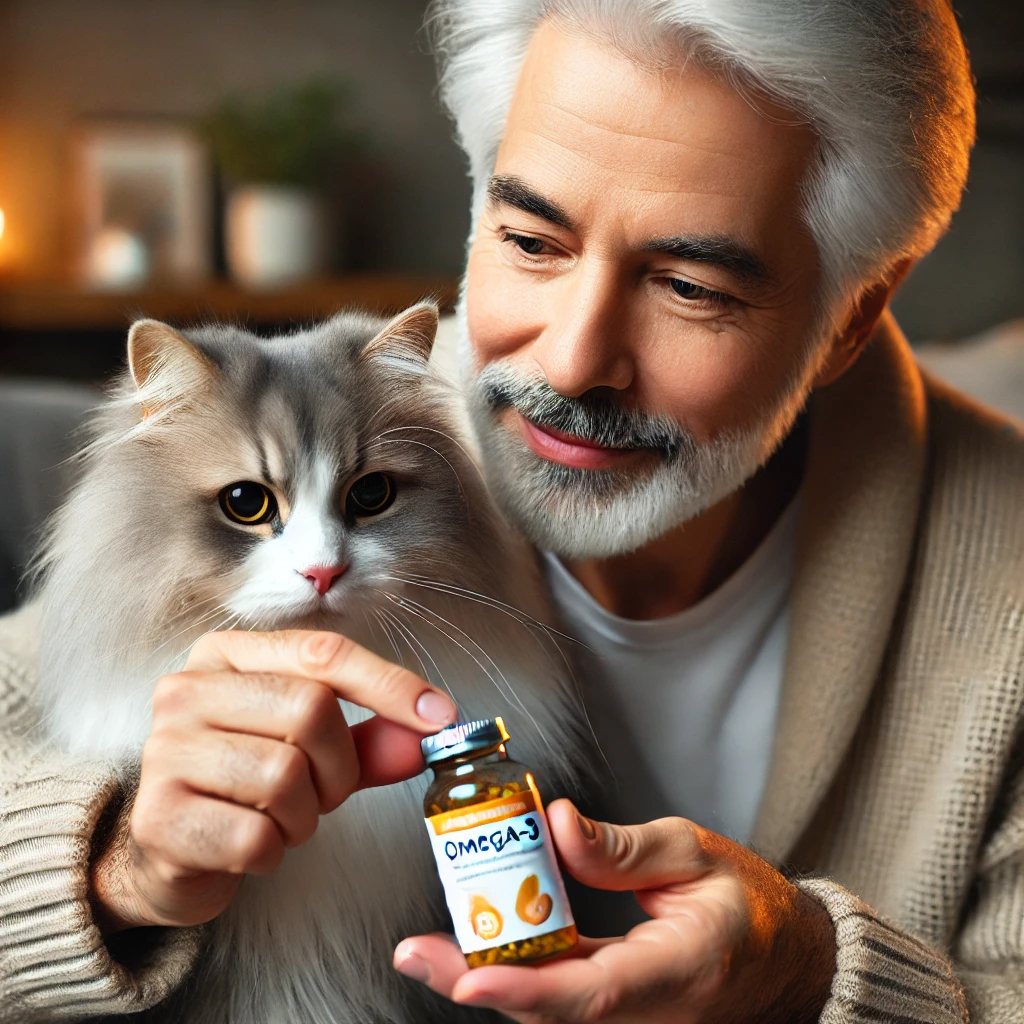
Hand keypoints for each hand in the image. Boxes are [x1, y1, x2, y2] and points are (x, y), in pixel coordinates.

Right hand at [89, 629, 455, 933]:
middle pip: (310, 709)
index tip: (441, 717)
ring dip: (305, 815)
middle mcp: (187, 689)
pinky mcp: (157, 815)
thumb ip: (373, 738)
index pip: (322, 653)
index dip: (389, 685)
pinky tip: (251, 845)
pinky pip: (255, 835)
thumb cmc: (247, 785)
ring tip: (280, 817)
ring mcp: (166, 750)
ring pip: (284, 774)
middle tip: (323, 792)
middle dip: (339, 766)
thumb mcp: (314, 750)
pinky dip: (272, 851)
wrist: (170, 852)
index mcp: (227, 654)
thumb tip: (432, 730)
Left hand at [394, 800, 835, 1023]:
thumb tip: (559, 824)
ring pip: (549, 1009)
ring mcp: (633, 1016)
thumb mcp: (695, 852)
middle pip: (555, 1010)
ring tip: (428, 950)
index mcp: (680, 966)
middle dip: (478, 982)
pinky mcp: (617, 1007)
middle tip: (417, 951)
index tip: (473, 980)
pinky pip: (560, 997)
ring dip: (485, 979)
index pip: (599, 990)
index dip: (531, 989)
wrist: (786, 958)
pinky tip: (476, 948)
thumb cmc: (749, 903)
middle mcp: (650, 1008)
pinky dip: (513, 974)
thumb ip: (623, 846)